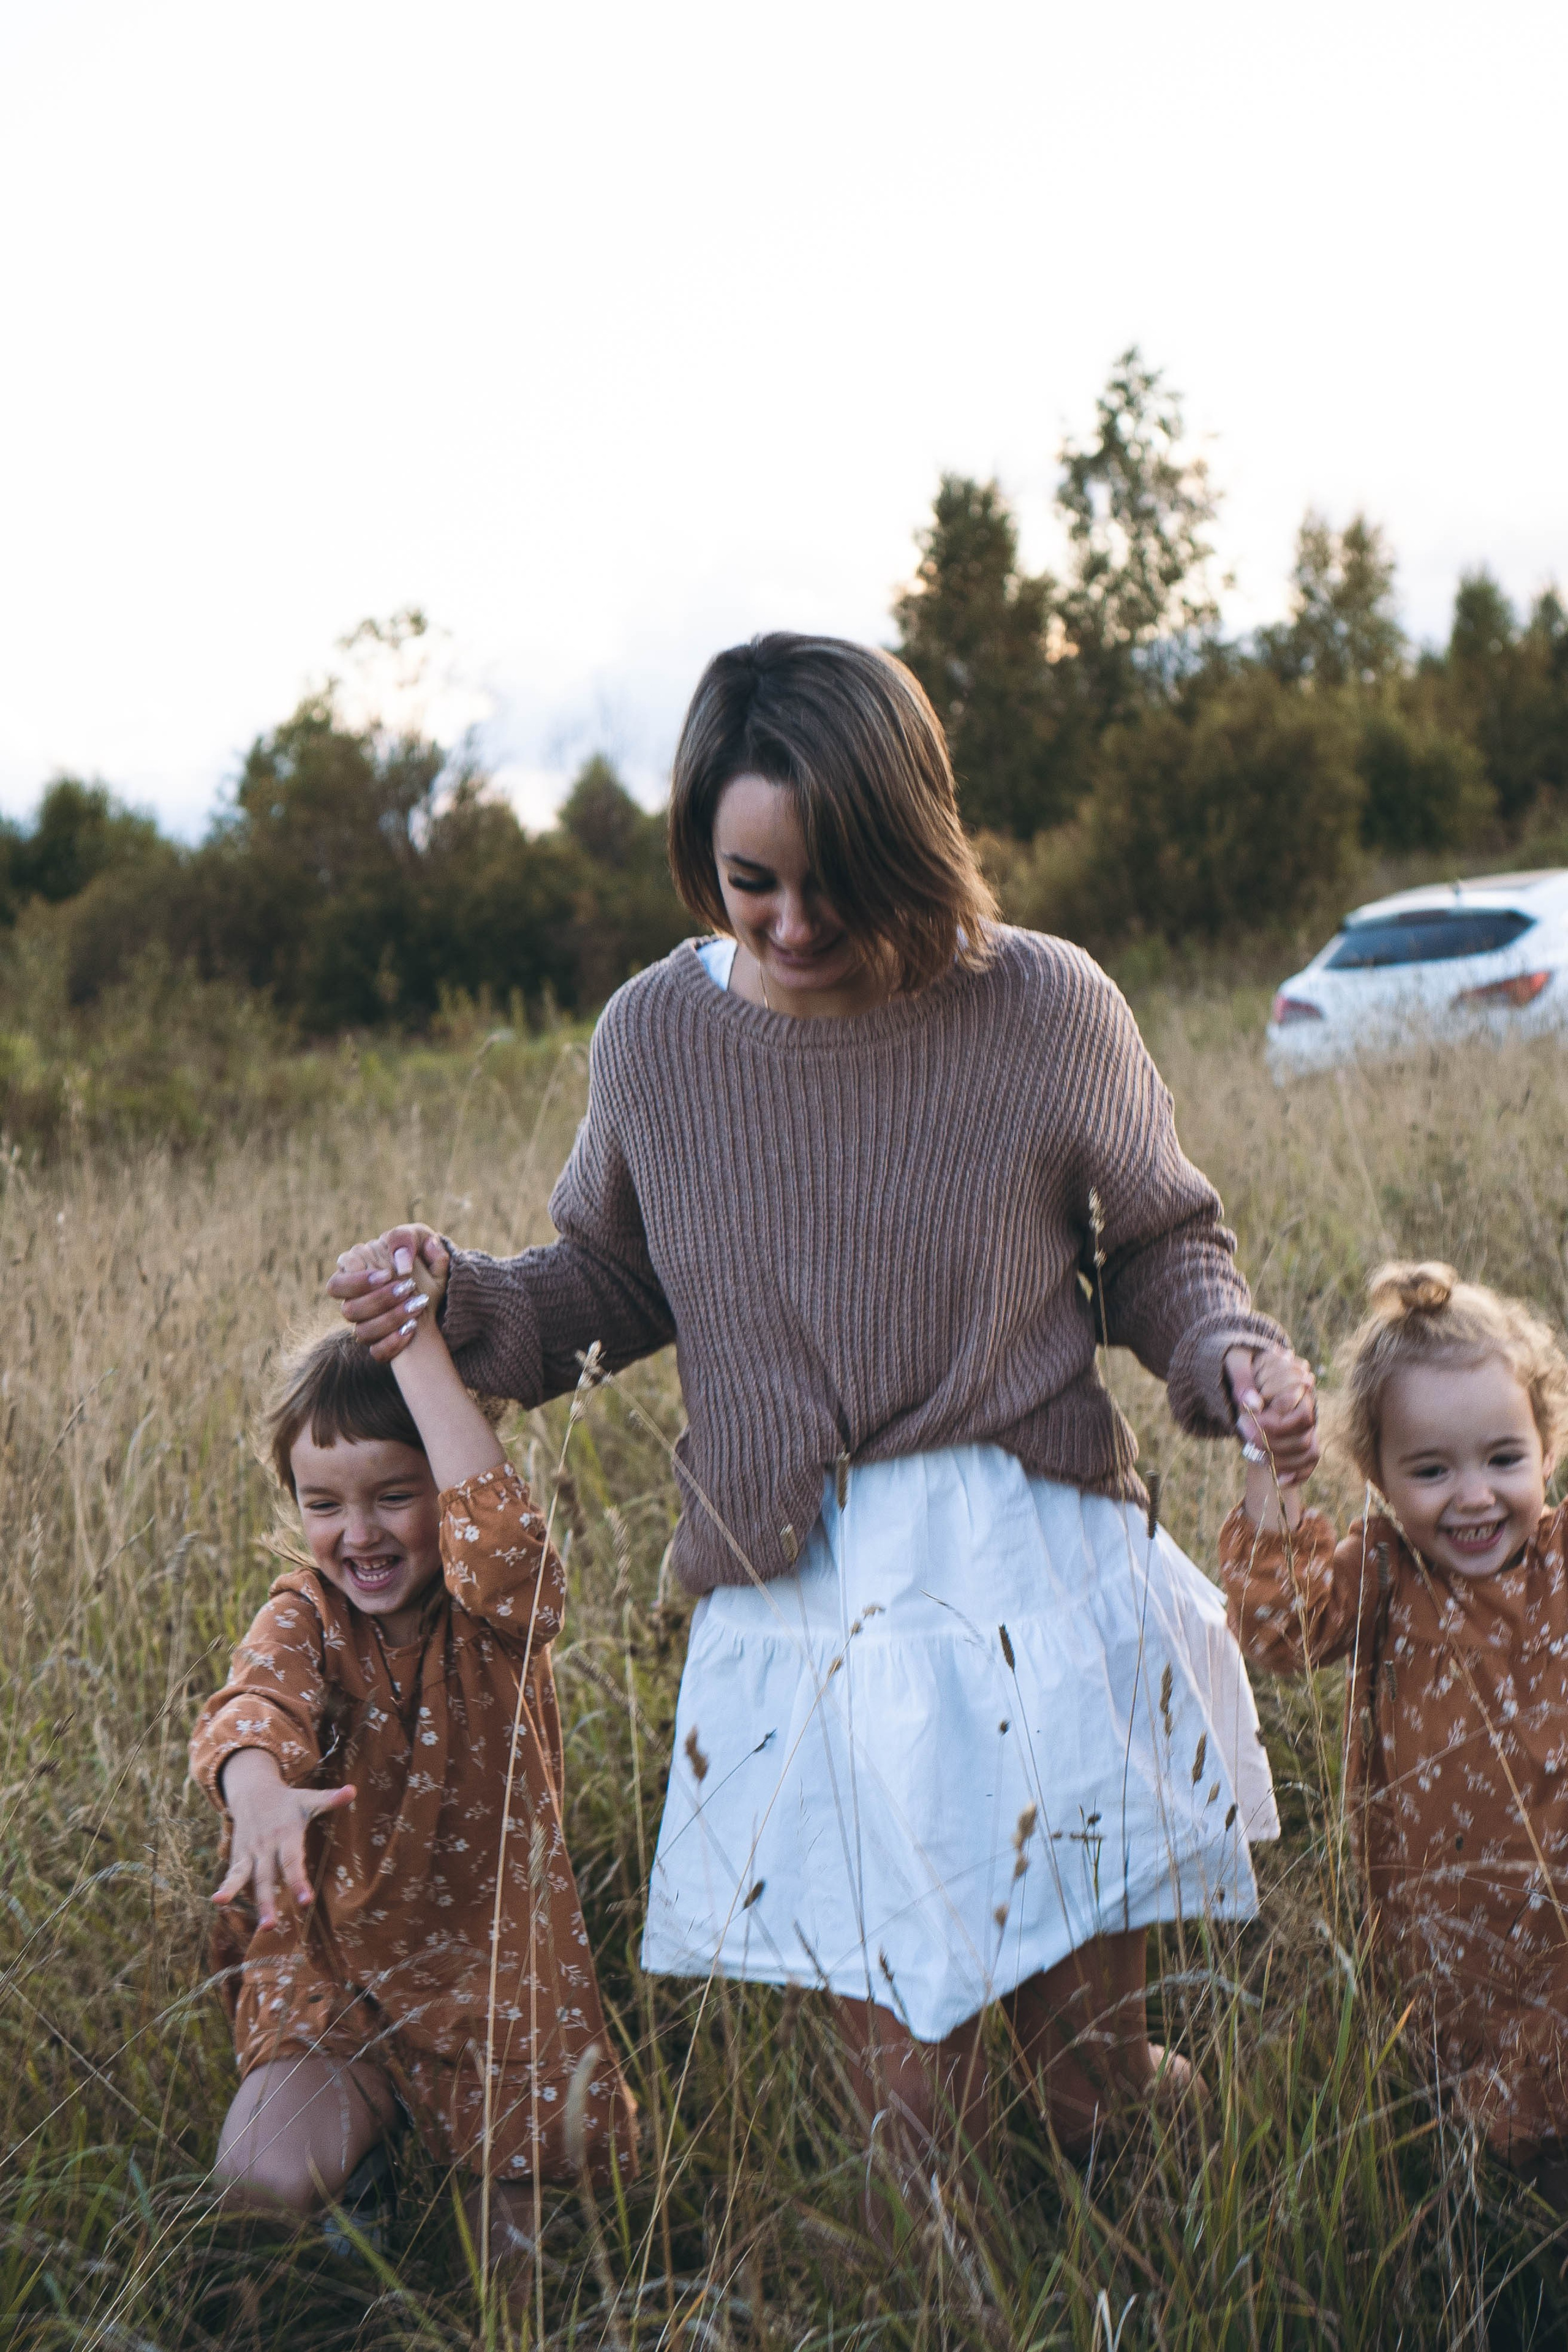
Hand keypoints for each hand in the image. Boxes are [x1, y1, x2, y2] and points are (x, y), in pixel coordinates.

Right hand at [213, 1749, 356, 1930]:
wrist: (253, 1791)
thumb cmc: (288, 1801)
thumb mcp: (308, 1799)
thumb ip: (329, 1799)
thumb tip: (353, 1790)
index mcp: (286, 1834)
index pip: (292, 1861)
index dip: (298, 1881)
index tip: (305, 1901)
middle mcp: (266, 1845)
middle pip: (267, 1876)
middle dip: (268, 1901)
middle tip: (271, 1926)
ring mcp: (250, 1851)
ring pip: (247, 1878)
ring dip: (247, 1898)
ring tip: (247, 1918)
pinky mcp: (239, 1856)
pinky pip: (232, 1873)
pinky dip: (226, 1886)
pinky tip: (219, 1900)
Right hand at [328, 1225, 449, 1362]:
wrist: (437, 1285)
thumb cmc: (420, 1257)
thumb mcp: (419, 1239)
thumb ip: (406, 1239)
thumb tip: (400, 1260)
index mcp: (355, 1279)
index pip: (337, 1285)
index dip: (358, 1282)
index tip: (388, 1274)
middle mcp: (355, 1302)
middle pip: (348, 1311)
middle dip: (379, 1300)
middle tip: (408, 1287)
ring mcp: (366, 1325)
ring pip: (362, 1333)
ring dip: (391, 1319)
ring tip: (417, 1305)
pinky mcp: (380, 1344)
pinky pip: (377, 1353)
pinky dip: (394, 1343)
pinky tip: (412, 1328)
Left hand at [1224, 1343, 1318, 1488]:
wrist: (1245, 1375)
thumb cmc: (1241, 1363)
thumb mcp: (1236, 1362)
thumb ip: (1243, 1379)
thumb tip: (1252, 1404)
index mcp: (1298, 1384)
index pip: (1298, 1410)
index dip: (1273, 1421)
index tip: (1246, 1419)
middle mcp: (1308, 1406)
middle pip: (1304, 1433)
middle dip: (1273, 1441)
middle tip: (1244, 1437)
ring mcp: (1307, 1425)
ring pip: (1308, 1450)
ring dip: (1282, 1459)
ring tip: (1254, 1455)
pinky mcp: (1303, 1441)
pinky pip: (1309, 1462)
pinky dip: (1297, 1474)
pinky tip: (1280, 1480)